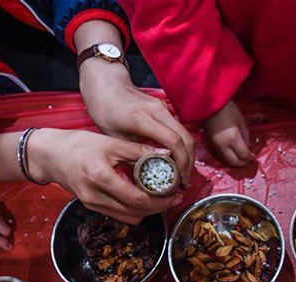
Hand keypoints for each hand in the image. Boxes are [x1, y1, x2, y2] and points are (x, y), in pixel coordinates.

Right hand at [27, 128, 182, 223]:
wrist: (48, 155)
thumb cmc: (77, 144)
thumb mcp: (109, 142)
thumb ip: (138, 150)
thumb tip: (166, 155)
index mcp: (101, 177)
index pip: (138, 199)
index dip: (161, 200)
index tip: (176, 194)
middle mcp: (95, 196)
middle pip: (136, 213)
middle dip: (158, 207)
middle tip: (173, 196)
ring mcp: (92, 204)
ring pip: (129, 217)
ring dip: (147, 210)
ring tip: (160, 196)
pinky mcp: (91, 207)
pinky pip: (119, 214)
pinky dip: (134, 209)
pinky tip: (142, 196)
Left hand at [80, 60, 194, 177]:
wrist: (106, 85)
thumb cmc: (105, 110)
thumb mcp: (115, 137)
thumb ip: (134, 155)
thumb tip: (147, 179)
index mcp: (142, 118)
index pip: (173, 141)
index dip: (180, 162)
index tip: (178, 179)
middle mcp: (158, 111)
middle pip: (186, 139)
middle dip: (189, 163)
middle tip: (184, 181)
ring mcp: (164, 108)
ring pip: (186, 135)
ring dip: (188, 155)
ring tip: (182, 175)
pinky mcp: (165, 109)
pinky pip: (180, 130)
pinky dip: (182, 147)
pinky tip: (176, 160)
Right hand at [203, 100, 254, 166]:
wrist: (208, 103)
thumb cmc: (227, 109)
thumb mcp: (241, 120)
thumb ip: (245, 135)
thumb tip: (248, 146)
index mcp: (233, 138)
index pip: (243, 155)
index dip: (250, 158)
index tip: (254, 157)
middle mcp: (223, 145)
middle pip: (234, 162)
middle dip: (242, 163)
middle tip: (248, 160)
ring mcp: (214, 145)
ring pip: (225, 161)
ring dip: (234, 162)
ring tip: (240, 158)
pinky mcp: (209, 143)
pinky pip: (219, 155)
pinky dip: (227, 157)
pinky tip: (231, 153)